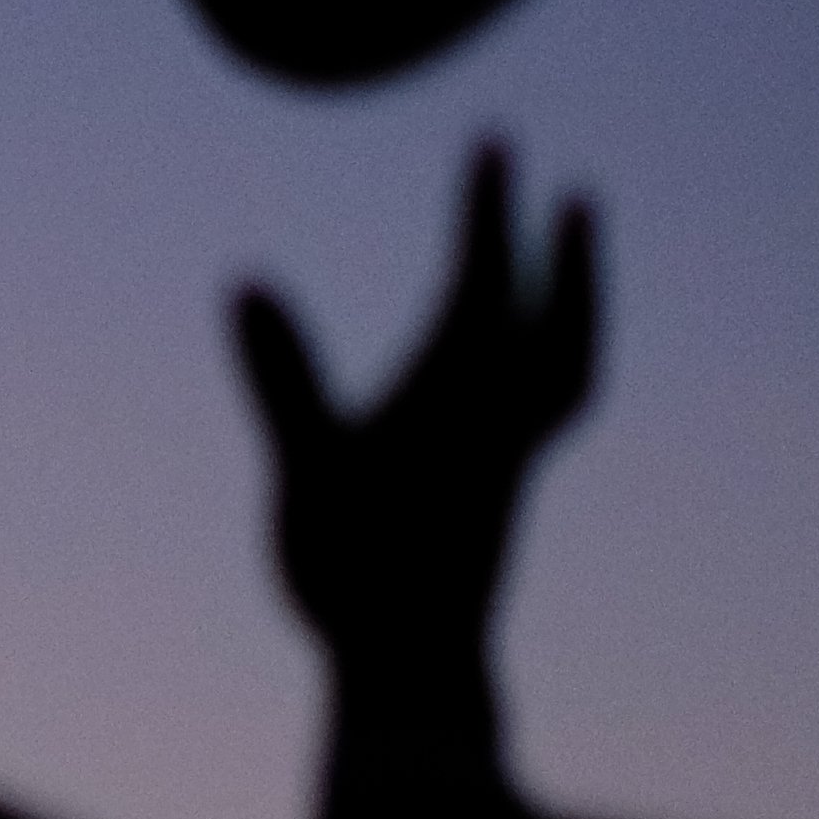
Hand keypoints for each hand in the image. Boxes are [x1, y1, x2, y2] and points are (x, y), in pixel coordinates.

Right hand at [234, 146, 598, 818]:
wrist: (417, 680)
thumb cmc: (359, 575)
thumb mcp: (306, 466)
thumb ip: (284, 375)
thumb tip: (248, 284)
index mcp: (460, 400)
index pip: (484, 283)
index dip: (488, 209)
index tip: (498, 138)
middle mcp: (502, 427)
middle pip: (552, 325)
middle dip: (558, 255)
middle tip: (563, 196)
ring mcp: (509, 469)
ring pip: (563, 376)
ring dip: (569, 314)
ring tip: (565, 275)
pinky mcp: (499, 505)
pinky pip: (542, 418)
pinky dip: (543, 374)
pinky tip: (512, 387)